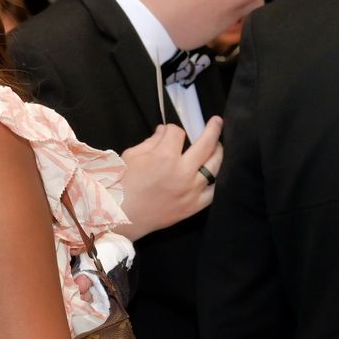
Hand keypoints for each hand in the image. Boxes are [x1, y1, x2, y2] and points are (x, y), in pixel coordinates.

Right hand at [115, 118, 222, 238]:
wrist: (121, 215)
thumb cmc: (121, 184)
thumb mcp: (131, 156)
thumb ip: (151, 142)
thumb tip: (164, 132)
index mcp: (164, 157)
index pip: (177, 133)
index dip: (171, 129)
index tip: (167, 132)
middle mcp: (183, 172)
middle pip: (206, 144)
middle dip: (212, 130)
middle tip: (217, 122)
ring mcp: (191, 190)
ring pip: (214, 167)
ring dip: (218, 153)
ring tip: (218, 147)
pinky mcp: (193, 206)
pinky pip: (212, 192)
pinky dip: (214, 182)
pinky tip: (213, 175)